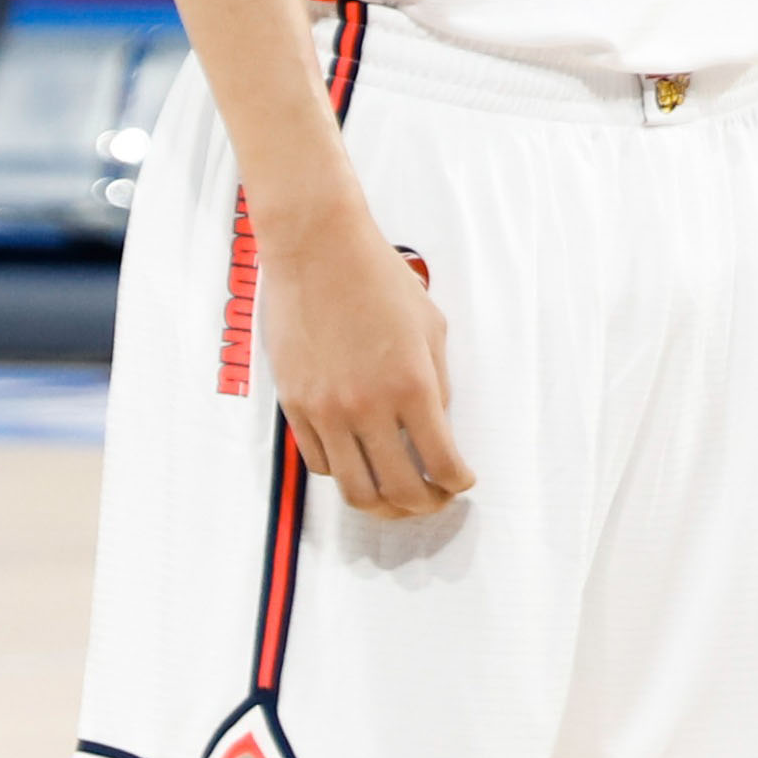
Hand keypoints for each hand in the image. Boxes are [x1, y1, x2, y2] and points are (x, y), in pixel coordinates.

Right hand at [262, 218, 470, 519]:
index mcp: (412, 386)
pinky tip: (360, 465)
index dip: (457, 483)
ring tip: (397, 499)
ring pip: (354, 489)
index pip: (441, 462)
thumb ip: (436, 384)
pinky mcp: (294, 406)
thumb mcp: (430, 328)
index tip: (463, 483)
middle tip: (435, 501)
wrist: (317, 251)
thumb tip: (435, 429)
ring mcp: (326, 411)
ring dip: (382, 506)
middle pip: (399, 490)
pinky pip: (320, 463)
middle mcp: (367, 407)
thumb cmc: (380, 280)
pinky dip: (345, 474)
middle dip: (424, 506)